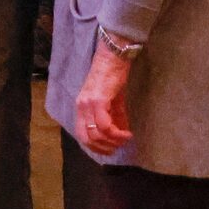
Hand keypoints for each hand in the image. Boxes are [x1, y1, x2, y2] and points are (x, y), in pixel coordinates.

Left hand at [74, 43, 133, 157]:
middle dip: (104, 148)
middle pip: (87, 139)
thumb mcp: (112, 102)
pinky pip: (104, 125)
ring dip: (113, 142)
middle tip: (119, 146)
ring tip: (125, 138)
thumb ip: (114, 118)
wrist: (113, 57)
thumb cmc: (112, 78)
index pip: (81, 136)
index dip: (95, 148)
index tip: (110, 151)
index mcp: (81, 108)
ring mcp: (88, 104)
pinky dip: (116, 134)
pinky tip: (127, 133)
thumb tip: (121, 135)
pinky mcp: (98, 100)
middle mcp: (81, 107)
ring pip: (96, 134)